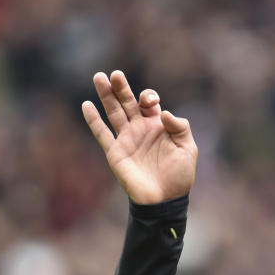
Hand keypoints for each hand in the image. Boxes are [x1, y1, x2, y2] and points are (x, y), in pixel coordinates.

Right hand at [82, 70, 196, 203]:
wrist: (165, 200)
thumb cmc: (179, 175)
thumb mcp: (188, 148)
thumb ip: (180, 127)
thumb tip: (164, 112)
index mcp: (157, 125)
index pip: (148, 103)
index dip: (148, 97)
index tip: (150, 102)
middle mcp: (140, 129)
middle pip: (128, 102)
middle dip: (122, 87)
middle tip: (115, 74)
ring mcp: (126, 140)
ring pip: (114, 112)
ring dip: (106, 95)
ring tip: (99, 77)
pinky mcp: (115, 153)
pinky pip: (102, 134)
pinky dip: (93, 120)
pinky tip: (86, 105)